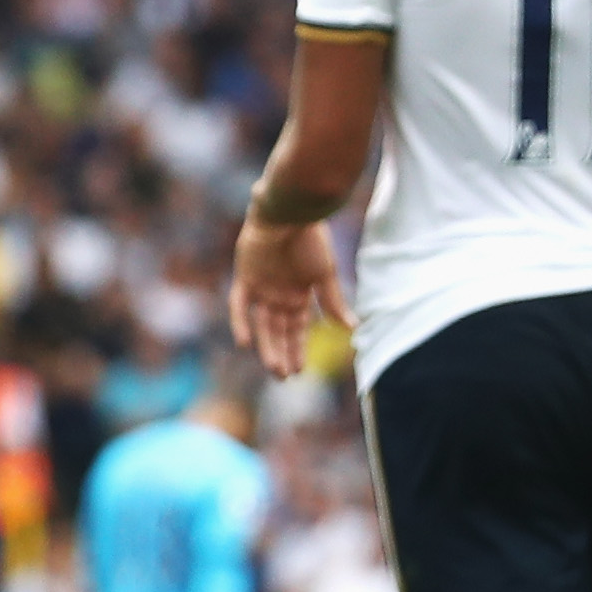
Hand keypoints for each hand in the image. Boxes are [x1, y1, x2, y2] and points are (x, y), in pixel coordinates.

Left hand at [230, 214, 341, 373]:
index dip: (299, 349)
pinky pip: (239, 305)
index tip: (301, 371)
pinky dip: (241, 322)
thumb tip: (351, 329)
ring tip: (274, 369)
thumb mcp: (326, 274)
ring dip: (266, 346)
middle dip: (282, 354)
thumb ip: (333, 302)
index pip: (298, 328)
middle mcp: (280, 294)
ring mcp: (262, 287)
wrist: (290, 213)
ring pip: (262, 324)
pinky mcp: (245, 278)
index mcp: (300, 294)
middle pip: (279, 331)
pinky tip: (244, 343)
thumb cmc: (312, 240)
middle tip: (285, 378)